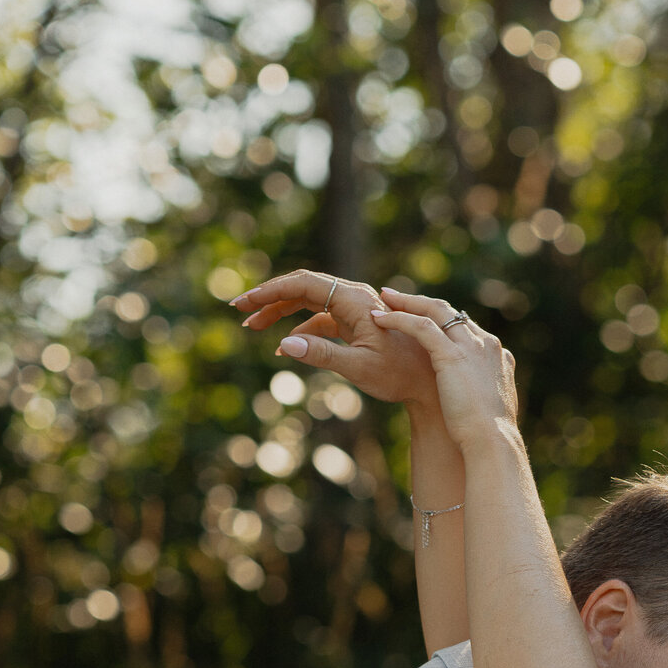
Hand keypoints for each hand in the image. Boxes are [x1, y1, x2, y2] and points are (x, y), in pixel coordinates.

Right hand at [229, 269, 439, 412]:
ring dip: (281, 311)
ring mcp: (354, 310)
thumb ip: (321, 354)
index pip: (303, 284)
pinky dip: (300, 328)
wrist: (429, 382)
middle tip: (238, 310)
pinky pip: (321, 319)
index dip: (271, 291)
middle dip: (269, 298)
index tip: (245, 303)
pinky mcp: (356, 324)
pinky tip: (282, 346)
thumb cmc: (400, 375)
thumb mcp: (358, 367)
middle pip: (302, 288)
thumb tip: (282, 344)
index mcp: (354, 301)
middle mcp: (353, 298)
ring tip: (252, 326)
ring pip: (309, 302)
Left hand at [369, 288, 518, 454]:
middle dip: (422, 302)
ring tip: (384, 298)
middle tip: (397, 296)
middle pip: (450, 312)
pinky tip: (379, 319)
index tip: (422, 318)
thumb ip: (483, 396)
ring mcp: (470, 347)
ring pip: (435, 310)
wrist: (492, 442)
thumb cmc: (488, 437)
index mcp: (497, 355)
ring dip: (407, 302)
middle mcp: (485, 344)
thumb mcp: (490, 410)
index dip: (441, 321)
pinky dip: (398, 318)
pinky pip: (420, 326)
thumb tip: (476, 404)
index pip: (465, 328)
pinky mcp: (451, 355)